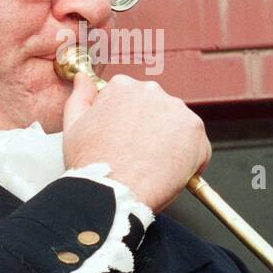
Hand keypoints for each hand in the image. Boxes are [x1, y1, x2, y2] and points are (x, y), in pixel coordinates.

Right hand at [62, 72, 210, 211]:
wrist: (112, 192)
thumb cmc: (92, 164)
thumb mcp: (74, 126)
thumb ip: (80, 97)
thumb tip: (82, 80)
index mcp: (122, 87)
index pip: (135, 100)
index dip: (131, 125)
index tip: (127, 142)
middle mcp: (151, 91)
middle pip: (159, 111)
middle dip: (153, 131)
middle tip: (140, 157)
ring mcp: (176, 109)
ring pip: (179, 127)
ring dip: (172, 144)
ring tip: (153, 167)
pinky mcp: (195, 130)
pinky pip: (198, 146)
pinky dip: (190, 161)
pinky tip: (170, 174)